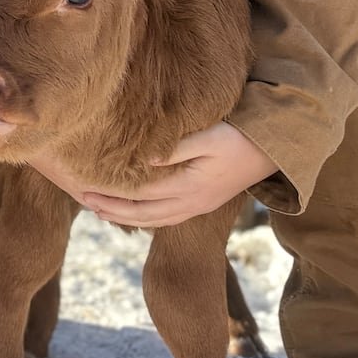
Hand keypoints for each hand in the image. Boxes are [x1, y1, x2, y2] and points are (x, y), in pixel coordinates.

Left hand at [40, 123, 276, 228]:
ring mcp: (198, 205)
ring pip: (154, 219)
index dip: (111, 194)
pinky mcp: (203, 202)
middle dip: (112, 209)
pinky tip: (134, 213)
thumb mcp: (209, 138)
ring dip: (126, 216)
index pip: (140, 195)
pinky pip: (168, 216)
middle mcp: (191, 202)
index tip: (85, 186)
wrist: (273, 150)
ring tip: (100, 211)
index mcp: (189, 187)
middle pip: (142, 213)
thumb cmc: (239, 138)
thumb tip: (145, 158)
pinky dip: (146, 217)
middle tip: (83, 200)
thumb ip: (177, 149)